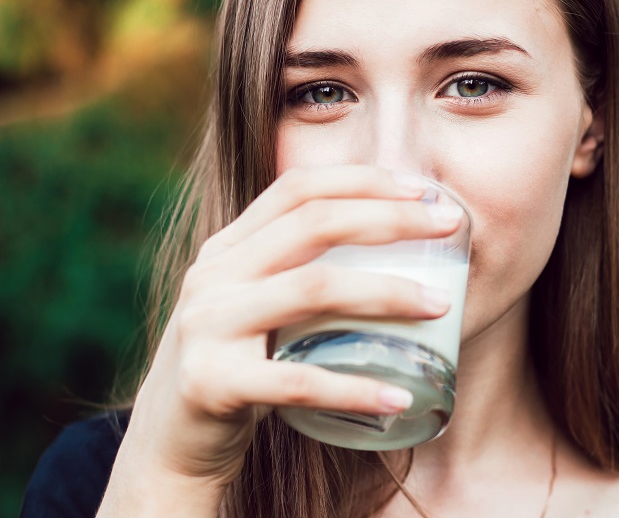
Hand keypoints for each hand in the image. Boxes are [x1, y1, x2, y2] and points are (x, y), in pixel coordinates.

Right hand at [98, 165, 461, 514]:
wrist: (170, 439)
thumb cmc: (234, 362)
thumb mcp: (252, 301)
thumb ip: (296, 270)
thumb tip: (391, 246)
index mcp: (228, 247)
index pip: (298, 188)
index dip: (363, 179)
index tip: (422, 189)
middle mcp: (214, 274)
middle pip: (313, 225)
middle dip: (390, 218)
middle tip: (448, 226)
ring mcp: (208, 326)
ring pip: (313, 290)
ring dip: (388, 292)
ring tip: (441, 304)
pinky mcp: (212, 383)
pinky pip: (297, 382)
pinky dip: (355, 388)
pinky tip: (398, 397)